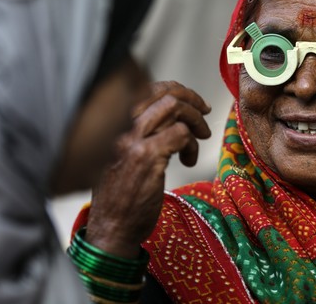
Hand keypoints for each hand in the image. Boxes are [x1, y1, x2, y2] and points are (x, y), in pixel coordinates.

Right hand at [85, 81, 210, 258]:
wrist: (111, 227)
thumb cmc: (120, 195)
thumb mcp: (122, 155)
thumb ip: (140, 132)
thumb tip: (170, 116)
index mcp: (114, 123)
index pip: (147, 88)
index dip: (175, 90)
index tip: (191, 102)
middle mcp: (120, 125)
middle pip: (163, 93)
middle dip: (192, 99)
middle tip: (205, 112)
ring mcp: (132, 140)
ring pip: (174, 108)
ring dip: (195, 120)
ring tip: (201, 137)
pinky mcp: (146, 157)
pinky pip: (181, 134)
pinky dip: (192, 144)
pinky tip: (187, 160)